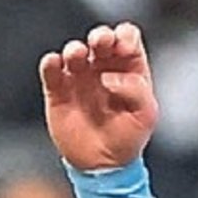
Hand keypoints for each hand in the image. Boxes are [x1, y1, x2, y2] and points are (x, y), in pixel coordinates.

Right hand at [39, 22, 159, 169]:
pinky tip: (54, 63)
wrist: (104, 162)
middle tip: (101, 42)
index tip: (124, 49)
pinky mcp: (58, 91)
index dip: (125, 36)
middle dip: (101, 35)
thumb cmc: (130, 136)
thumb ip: (136, 91)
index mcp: (130, 67)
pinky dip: (50, 63)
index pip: (127, 37)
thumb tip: (109, 77)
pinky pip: (51, 71)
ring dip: (75, 49)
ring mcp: (81, 77)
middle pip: (101, 38)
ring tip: (77, 56)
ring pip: (75, 51)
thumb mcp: (146, 114)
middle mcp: (104, 67)